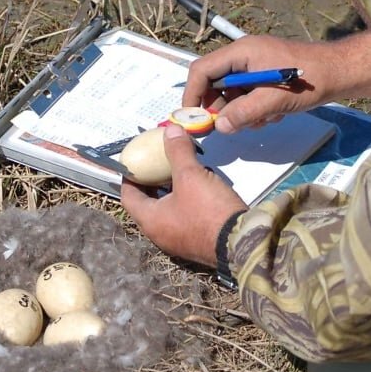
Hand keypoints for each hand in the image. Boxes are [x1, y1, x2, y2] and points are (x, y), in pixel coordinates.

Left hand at [121, 124, 247, 267]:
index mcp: (150, 220)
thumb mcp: (191, 175)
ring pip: (168, 209)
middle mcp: (160, 233)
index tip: (135, 161)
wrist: (241, 241)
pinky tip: (201, 185)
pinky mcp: (197, 240)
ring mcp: (179, 240)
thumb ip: (178, 151)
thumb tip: (171, 130)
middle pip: (148, 202)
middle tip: (158, 162)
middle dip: (153, 180)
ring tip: (182, 169)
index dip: (130, 176)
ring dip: (172, 189)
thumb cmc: (207, 209)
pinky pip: (184, 216)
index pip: (128, 196)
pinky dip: (186, 199)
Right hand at [182, 32, 370, 134]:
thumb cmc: (307, 80)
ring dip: (241, 112)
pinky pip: (248, 95)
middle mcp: (244, 56)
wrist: (340, 73)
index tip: (192, 118)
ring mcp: (255, 66)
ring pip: (232, 93)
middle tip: (230, 126)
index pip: (202, 70)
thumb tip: (219, 126)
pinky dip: (255, 109)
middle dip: (221, 107)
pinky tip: (273, 115)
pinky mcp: (266, 76)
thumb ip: (243, 113)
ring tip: (263, 120)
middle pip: (215, 83)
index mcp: (241, 52)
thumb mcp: (273, 100)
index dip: (192, 94)